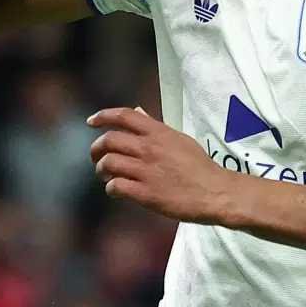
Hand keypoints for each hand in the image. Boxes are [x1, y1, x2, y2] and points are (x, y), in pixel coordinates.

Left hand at [88, 106, 235, 224]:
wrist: (214, 192)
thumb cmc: (199, 166)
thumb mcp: (179, 139)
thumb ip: (156, 127)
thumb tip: (138, 112)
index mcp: (158, 133)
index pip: (124, 116)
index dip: (103, 116)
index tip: (91, 121)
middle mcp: (149, 148)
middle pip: (109, 139)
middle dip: (96, 148)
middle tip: (96, 156)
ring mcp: (147, 171)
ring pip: (108, 163)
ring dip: (102, 169)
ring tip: (106, 175)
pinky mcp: (146, 194)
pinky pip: (116, 186)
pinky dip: (111, 188)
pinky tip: (117, 190)